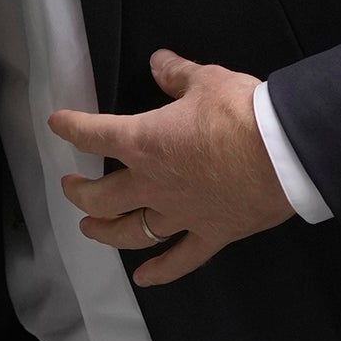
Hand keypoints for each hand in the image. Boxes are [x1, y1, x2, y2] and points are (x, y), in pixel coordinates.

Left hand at [52, 50, 294, 287]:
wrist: (283, 153)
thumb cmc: (239, 112)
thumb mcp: (205, 80)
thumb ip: (177, 74)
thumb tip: (159, 62)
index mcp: (144, 142)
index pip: (94, 134)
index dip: (71, 128)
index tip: (57, 124)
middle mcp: (153, 184)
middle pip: (102, 197)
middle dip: (80, 193)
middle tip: (71, 187)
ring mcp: (180, 215)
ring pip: (131, 233)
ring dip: (106, 232)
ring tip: (90, 229)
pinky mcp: (211, 234)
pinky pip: (180, 259)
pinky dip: (160, 271)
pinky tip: (144, 278)